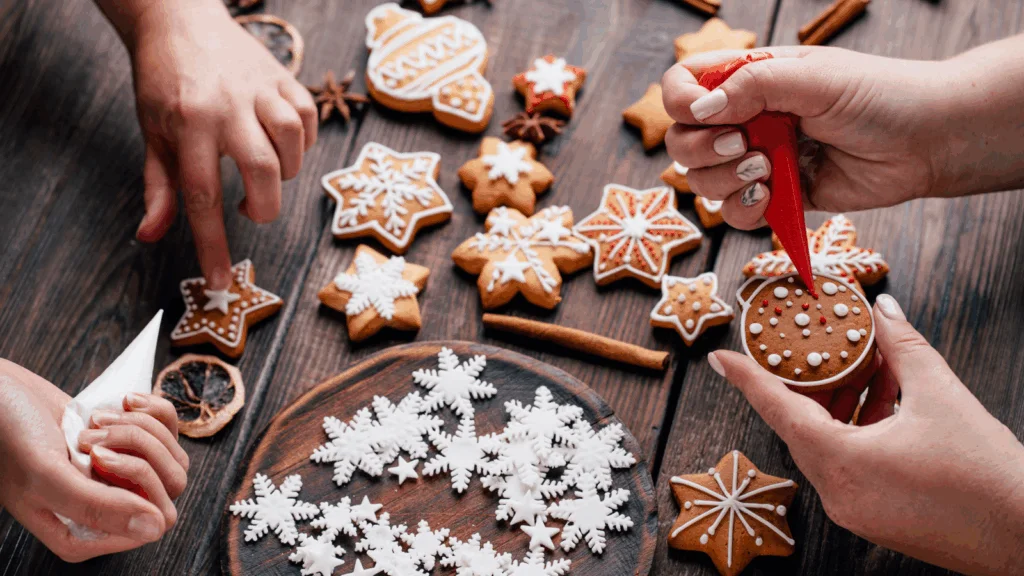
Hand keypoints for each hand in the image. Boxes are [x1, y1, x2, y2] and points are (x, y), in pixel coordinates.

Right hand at [0, 359, 188, 562]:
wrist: (1, 394)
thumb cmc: (9, 437)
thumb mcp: (47, 475)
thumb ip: (96, 507)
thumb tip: (154, 529)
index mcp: (86, 534)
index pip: (155, 520)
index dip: (134, 480)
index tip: (95, 457)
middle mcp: (111, 510)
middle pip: (172, 484)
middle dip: (136, 447)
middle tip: (91, 436)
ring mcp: (124, 477)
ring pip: (172, 456)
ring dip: (137, 428)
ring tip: (94, 421)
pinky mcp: (132, 445)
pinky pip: (169, 429)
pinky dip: (149, 409)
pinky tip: (119, 403)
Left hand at [125, 0, 317, 288]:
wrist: (179, 19)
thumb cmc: (163, 83)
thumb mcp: (152, 135)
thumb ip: (159, 188)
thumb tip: (151, 236)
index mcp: (188, 125)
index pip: (202, 197)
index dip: (212, 244)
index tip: (219, 281)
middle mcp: (227, 106)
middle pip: (263, 172)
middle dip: (264, 207)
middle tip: (250, 210)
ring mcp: (260, 88)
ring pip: (292, 143)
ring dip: (285, 171)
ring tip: (266, 173)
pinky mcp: (283, 76)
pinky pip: (307, 118)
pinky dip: (302, 142)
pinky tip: (283, 144)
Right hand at [661, 46, 951, 229]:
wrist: (928, 141)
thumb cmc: (879, 96)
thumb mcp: (813, 78)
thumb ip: (752, 87)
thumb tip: (699, 110)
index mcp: (749, 79)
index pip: (683, 85)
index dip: (680, 102)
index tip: (705, 114)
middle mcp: (746, 119)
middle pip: (682, 141)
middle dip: (703, 150)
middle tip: (744, 146)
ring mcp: (758, 159)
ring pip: (702, 181)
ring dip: (725, 182)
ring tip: (768, 172)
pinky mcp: (777, 197)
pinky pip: (734, 213)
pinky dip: (743, 210)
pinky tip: (772, 197)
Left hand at [706, 296, 1023, 575]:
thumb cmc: (989, 477)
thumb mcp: (942, 396)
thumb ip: (902, 347)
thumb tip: (883, 310)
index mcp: (842, 463)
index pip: (778, 409)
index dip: (747, 378)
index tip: (720, 358)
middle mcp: (838, 493)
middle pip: (803, 425)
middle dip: (813, 382)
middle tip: (819, 347)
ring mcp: (854, 510)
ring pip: (827, 445)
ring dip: (842, 404)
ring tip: (870, 368)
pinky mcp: (874, 517)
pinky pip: (848, 465)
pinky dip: (858, 431)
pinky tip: (886, 401)